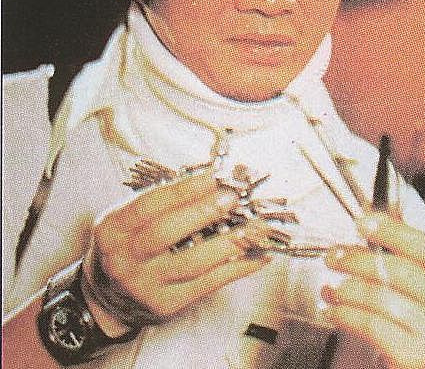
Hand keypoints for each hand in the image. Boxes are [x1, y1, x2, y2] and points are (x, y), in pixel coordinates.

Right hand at [81, 168, 269, 335]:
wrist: (109, 298)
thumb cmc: (130, 246)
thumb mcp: (130, 219)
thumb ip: (164, 201)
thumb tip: (215, 181)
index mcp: (113, 230)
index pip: (148, 205)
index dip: (183, 190)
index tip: (214, 176)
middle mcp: (124, 259)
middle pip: (166, 233)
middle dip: (203, 212)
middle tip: (232, 197)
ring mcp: (145, 285)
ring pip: (192, 262)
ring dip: (229, 242)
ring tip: (256, 226)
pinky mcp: (166, 305)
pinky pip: (208, 284)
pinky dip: (238, 268)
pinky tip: (259, 255)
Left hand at [321, 212, 424, 368]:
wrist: (421, 359)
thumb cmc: (418, 315)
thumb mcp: (422, 280)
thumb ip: (403, 251)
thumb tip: (371, 222)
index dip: (393, 231)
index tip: (364, 223)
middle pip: (399, 270)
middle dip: (358, 260)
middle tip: (335, 256)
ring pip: (380, 298)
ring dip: (347, 290)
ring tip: (332, 287)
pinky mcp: (415, 354)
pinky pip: (370, 325)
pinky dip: (345, 315)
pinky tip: (335, 310)